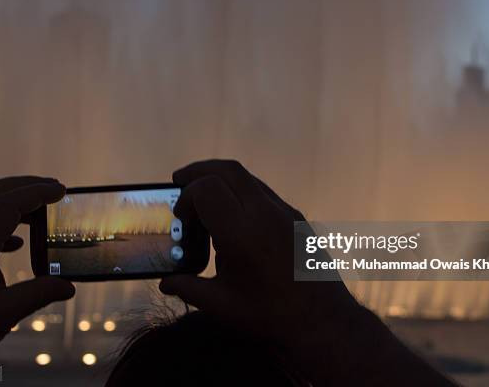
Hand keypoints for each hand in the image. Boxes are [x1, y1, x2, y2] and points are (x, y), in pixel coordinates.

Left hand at [0, 177, 74, 363]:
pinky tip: (17, 243)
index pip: (8, 205)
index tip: (62, 190)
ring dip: (14, 202)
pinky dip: (2, 224)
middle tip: (54, 188)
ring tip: (41, 210)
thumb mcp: (2, 315)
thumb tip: (68, 286)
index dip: (37, 193)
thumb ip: (38, 295)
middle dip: (25, 186)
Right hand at [160, 160, 455, 385]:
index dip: (186, 197)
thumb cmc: (269, 315)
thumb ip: (188, 288)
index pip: (207, 188)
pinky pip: (262, 190)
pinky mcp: (295, 216)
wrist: (322, 319)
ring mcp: (284, 211)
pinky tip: (232, 213)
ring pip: (246, 176)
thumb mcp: (221, 305)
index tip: (181, 218)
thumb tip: (165, 282)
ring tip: (203, 196)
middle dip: (198, 171)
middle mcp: (264, 213)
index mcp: (242, 233)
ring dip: (220, 178)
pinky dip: (240, 190)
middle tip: (179, 181)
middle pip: (227, 169)